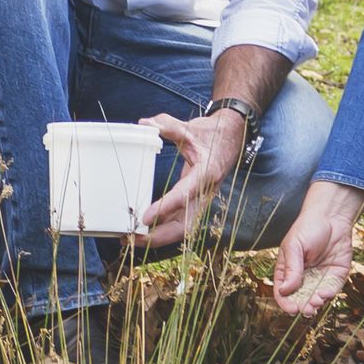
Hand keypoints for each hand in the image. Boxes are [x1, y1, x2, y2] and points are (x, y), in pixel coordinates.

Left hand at [136, 108, 251, 248]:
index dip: (165, 208)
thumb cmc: (211, 134)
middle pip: (184, 225)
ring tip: (132, 239)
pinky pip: (179, 222)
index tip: (145, 218)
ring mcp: (200, 201)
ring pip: (181, 229)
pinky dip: (162, 230)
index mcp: (206, 173)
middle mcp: (205, 192)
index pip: (185, 195)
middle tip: (132, 238)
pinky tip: (144, 232)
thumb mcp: (190, 127)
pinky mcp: (195, 203)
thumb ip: (167, 125)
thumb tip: (144, 125)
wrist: (231, 139)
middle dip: (159, 236)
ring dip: (158, 238)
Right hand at [271, 179, 363, 315]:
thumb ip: (291, 269)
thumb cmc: (308, 227)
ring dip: (316, 304)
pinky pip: (332, 291)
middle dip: (304, 307)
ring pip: (316, 299)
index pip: (283, 293)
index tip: (292, 309)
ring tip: (316, 301)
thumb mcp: (294, 246)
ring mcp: (319, 278)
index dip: (287, 303)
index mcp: (287, 271)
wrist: (332, 217)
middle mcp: (303, 278)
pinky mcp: (335, 276)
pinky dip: (329, 295)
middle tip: (307, 309)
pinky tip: (326, 294)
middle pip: (300, 299)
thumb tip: (285, 290)